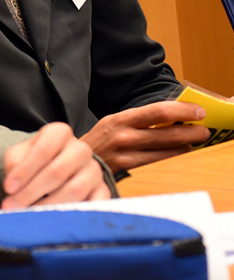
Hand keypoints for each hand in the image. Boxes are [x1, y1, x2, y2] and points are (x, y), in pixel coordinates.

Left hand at [0, 122, 109, 208]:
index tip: (8, 188)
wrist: (54, 168)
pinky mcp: (102, 190)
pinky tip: (57, 222)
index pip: (43, 150)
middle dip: (32, 192)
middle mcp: (80, 149)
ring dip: (49, 206)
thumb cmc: (34, 160)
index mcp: (59, 133)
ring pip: (74, 190)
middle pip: (57, 172)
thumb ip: (15, 165)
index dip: (24, 171)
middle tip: (13, 207)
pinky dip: (75, 215)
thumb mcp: (18, 155)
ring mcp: (94, 170)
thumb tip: (14, 187)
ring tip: (29, 216)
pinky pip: (93, 204)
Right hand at [80, 101, 208, 171]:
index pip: (158, 111)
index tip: (199, 111)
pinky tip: (180, 153)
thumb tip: (172, 114)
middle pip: (168, 133)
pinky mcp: (128, 169)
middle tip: (204, 130)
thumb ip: (139, 120)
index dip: (183, 110)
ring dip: (187, 145)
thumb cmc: (99, 141)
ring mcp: (126, 154)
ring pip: (168, 150)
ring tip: (195, 141)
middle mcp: (123, 135)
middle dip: (192, 131)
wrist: (76, 162)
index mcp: (120, 119)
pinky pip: (160, 163)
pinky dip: (174, 157)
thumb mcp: (113, 123)